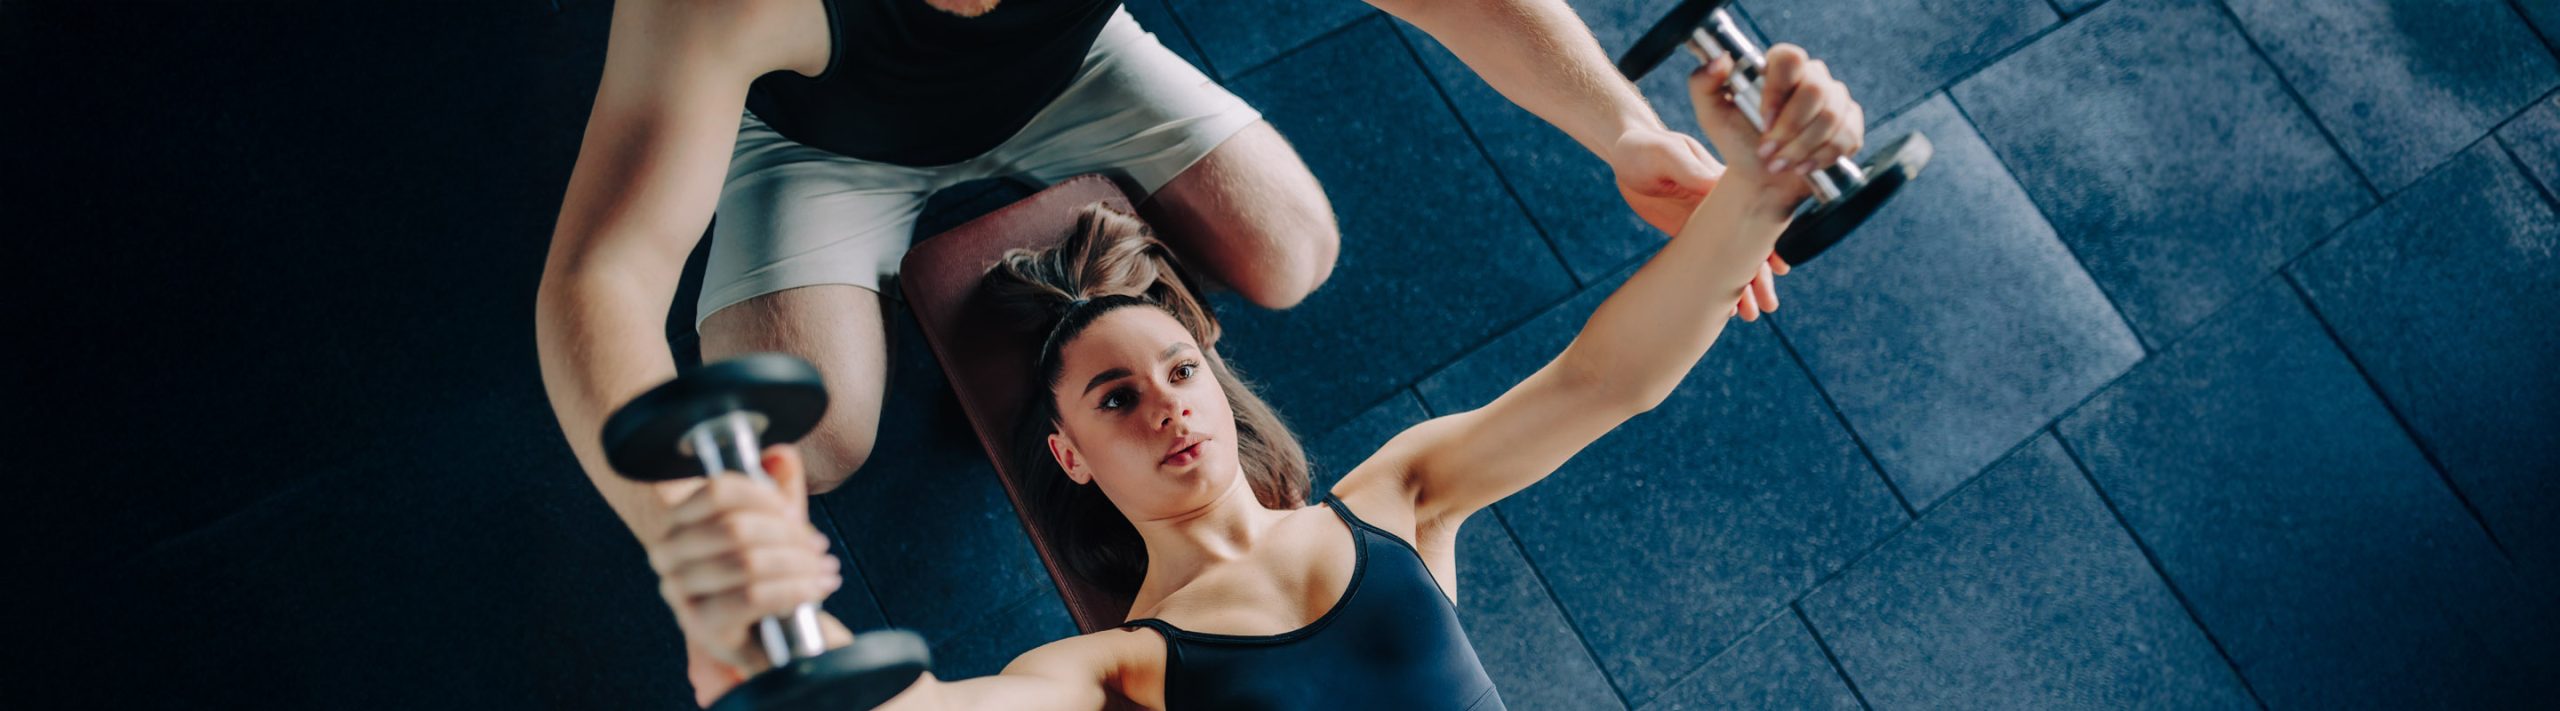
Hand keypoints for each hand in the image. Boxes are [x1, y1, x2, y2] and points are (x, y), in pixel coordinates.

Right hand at [648, 445, 850, 698]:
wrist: (767, 637)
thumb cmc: (764, 576)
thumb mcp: (772, 529)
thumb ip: (776, 490)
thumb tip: (781, 455)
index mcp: (677, 521)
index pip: (718, 491)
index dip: (766, 497)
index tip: (794, 513)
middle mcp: (667, 555)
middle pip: (737, 527)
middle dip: (789, 535)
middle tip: (819, 547)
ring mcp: (680, 592)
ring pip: (748, 561)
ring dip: (798, 563)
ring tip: (823, 569)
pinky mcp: (702, 626)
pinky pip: (754, 596)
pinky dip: (794, 589)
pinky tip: (815, 589)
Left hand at [1610, 127, 1784, 317]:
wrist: (1625, 154)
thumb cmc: (1647, 147)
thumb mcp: (1666, 153)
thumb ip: (1689, 168)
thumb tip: (1714, 182)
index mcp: (1725, 184)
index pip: (1753, 216)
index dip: (1766, 243)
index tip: (1778, 269)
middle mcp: (1723, 207)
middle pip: (1748, 245)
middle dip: (1759, 276)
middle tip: (1767, 306)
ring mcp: (1708, 224)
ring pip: (1729, 260)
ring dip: (1742, 287)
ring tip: (1749, 316)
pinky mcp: (1689, 235)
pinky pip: (1706, 264)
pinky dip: (1714, 285)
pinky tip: (1723, 309)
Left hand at [1688, 44, 1864, 219]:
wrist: (1761, 179)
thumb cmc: (1737, 141)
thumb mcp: (1712, 115)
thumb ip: (1703, 83)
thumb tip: (1719, 61)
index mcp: (1780, 68)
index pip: (1789, 58)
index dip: (1778, 91)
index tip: (1763, 121)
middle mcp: (1812, 77)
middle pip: (1816, 91)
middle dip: (1790, 129)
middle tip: (1768, 152)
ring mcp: (1836, 100)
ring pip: (1831, 117)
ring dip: (1802, 148)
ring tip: (1780, 164)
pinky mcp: (1851, 124)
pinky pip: (1847, 136)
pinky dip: (1821, 157)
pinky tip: (1803, 167)